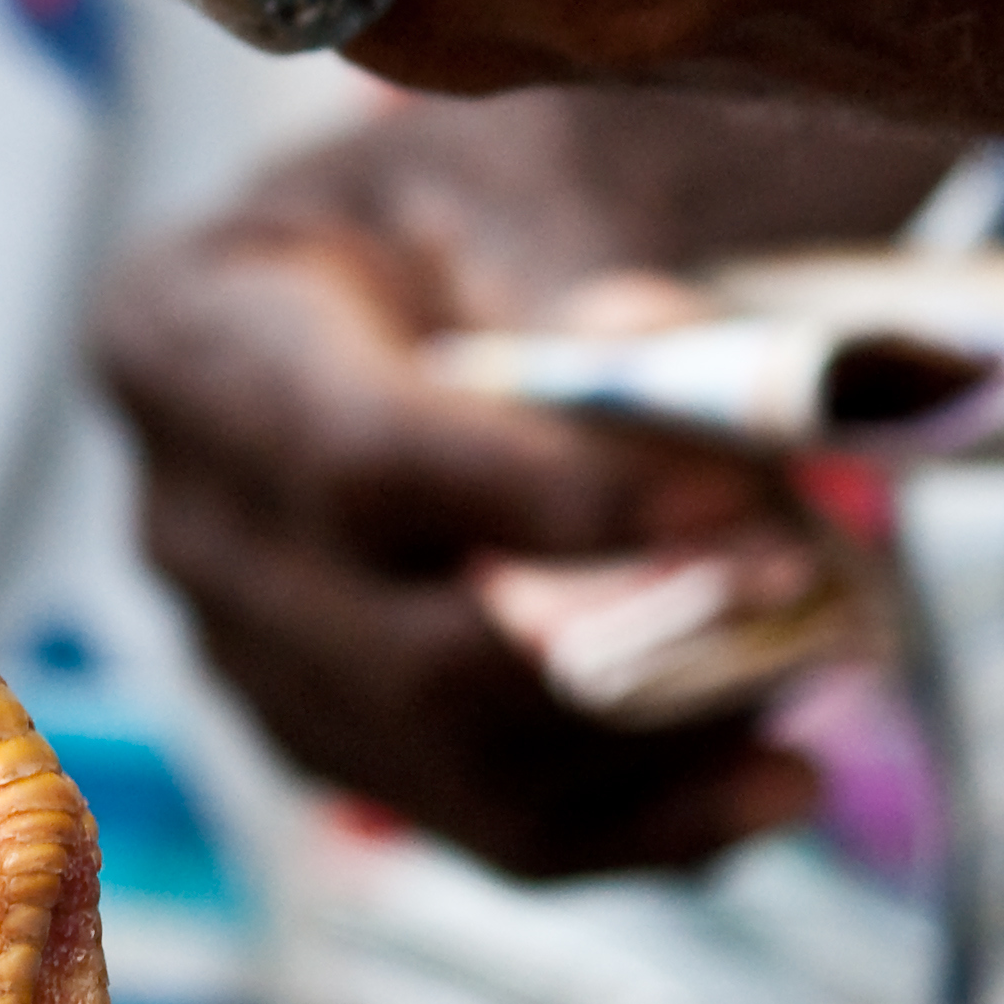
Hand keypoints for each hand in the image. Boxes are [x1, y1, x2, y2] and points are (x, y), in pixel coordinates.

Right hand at [90, 91, 947, 876]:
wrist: (411, 269)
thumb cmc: (452, 202)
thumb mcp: (500, 173)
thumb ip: (574, 275)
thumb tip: (669, 370)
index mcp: (186, 339)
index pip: (358, 465)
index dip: (552, 504)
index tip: (739, 496)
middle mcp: (190, 526)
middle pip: (402, 658)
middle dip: (630, 649)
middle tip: (814, 587)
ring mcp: (252, 658)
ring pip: (455, 769)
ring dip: (660, 744)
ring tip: (817, 663)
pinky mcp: (344, 744)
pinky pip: (493, 829)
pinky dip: (654, 823)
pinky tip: (779, 776)